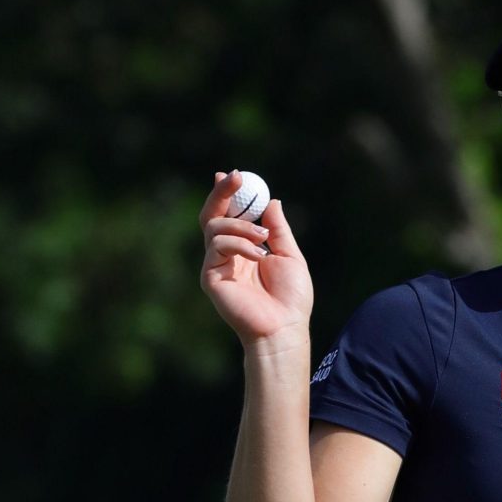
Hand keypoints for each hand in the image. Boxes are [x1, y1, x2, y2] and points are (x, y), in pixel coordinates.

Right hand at [199, 171, 313, 351]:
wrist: (284, 326)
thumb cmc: (291, 297)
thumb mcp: (289, 255)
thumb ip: (278, 229)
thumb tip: (272, 200)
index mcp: (245, 249)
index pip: (230, 216)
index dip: (228, 195)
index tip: (234, 175)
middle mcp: (226, 255)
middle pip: (212, 216)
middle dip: (221, 193)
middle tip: (233, 177)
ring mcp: (216, 266)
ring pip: (215, 227)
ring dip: (241, 225)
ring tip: (263, 237)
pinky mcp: (210, 277)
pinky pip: (217, 247)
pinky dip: (240, 245)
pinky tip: (258, 256)